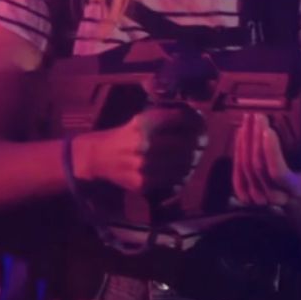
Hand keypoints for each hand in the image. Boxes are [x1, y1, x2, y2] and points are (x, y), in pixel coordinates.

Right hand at [83, 108, 206, 193]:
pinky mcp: (144, 183)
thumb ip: (165, 116)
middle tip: (201, 143)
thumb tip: (196, 117)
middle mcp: (146, 143)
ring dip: (192, 160)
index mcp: (145, 123)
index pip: (182, 119)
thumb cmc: (125, 136)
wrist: (98, 157)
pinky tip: (180, 170)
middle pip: (187, 143)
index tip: (202, 125)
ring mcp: (145, 165)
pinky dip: (181, 175)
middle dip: (198, 143)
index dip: (197, 122)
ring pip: (184, 164)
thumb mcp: (140, 119)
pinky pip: (173, 180)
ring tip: (192, 157)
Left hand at [232, 114, 300, 207]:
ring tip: (249, 120)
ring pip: (245, 167)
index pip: (278, 172)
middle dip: (254, 137)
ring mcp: (260, 197)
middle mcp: (277, 195)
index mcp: (297, 189)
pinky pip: (238, 172)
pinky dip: (238, 151)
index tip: (268, 129)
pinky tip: (241, 134)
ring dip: (245, 140)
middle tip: (257, 116)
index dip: (270, 151)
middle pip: (257, 166)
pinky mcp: (248, 195)